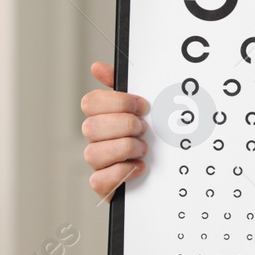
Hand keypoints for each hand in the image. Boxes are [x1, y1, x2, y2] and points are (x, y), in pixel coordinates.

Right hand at [82, 61, 149, 201]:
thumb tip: (97, 67)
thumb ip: (122, 85)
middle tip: (144, 128)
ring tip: (143, 149)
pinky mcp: (104, 186)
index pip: (91, 102)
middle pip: (91, 127)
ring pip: (93, 154)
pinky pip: (98, 181)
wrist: (163, 172)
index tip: (142, 106)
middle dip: (124, 126)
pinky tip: (138, 167)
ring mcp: (98, 163)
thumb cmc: (148, 135)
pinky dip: (121, 173)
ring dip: (124, 149)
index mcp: (102, 117)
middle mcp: (95, 139)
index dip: (118, 102)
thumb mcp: (140, 108)